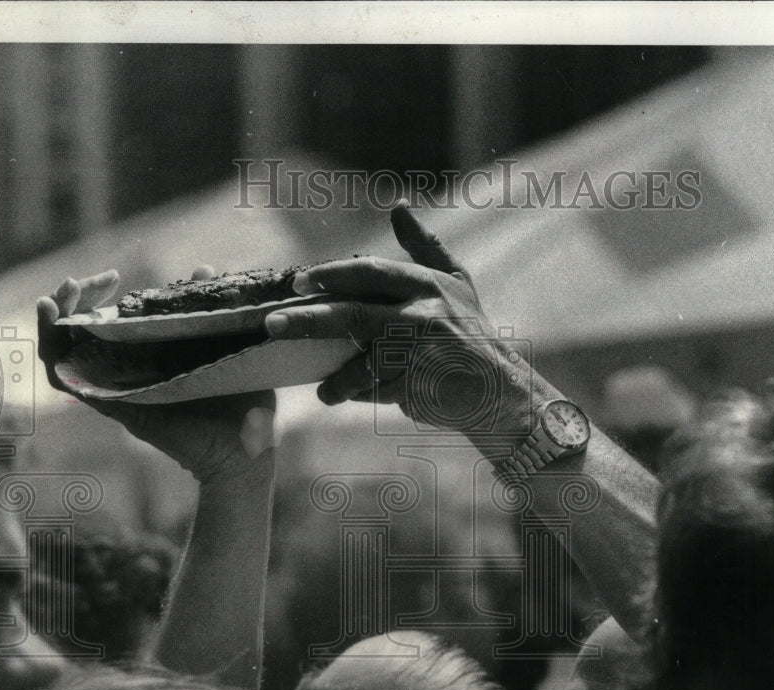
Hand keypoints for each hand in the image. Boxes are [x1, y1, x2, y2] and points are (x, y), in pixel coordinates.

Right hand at [37, 269, 276, 481]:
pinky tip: (56, 332)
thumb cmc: (245, 404)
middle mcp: (130, 372)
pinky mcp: (120, 409)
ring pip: (66, 358)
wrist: (249, 451)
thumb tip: (204, 269)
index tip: (112, 276)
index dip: (98, 296)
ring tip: (56, 297)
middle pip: (80, 334)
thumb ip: (215, 309)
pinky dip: (57, 361)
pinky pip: (75, 387)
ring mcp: (121, 391)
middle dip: (73, 301)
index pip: (108, 322)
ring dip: (55, 324)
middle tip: (85, 282)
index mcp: (153, 355)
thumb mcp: (234, 344)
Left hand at [264, 201, 552, 437]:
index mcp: (428, 285)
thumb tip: (398, 206)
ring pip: (362, 363)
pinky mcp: (420, 386)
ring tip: (322, 391)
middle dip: (309, 320)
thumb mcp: (457, 282)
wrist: (501, 389)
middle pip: (354, 315)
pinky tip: (342, 399)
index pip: (370, 272)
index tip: (298, 283)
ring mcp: (422, 353)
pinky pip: (376, 391)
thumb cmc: (471, 333)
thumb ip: (424, 246)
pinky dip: (358, 396)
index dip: (331, 275)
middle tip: (273, 324)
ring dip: (335, 378)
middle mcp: (425, 315)